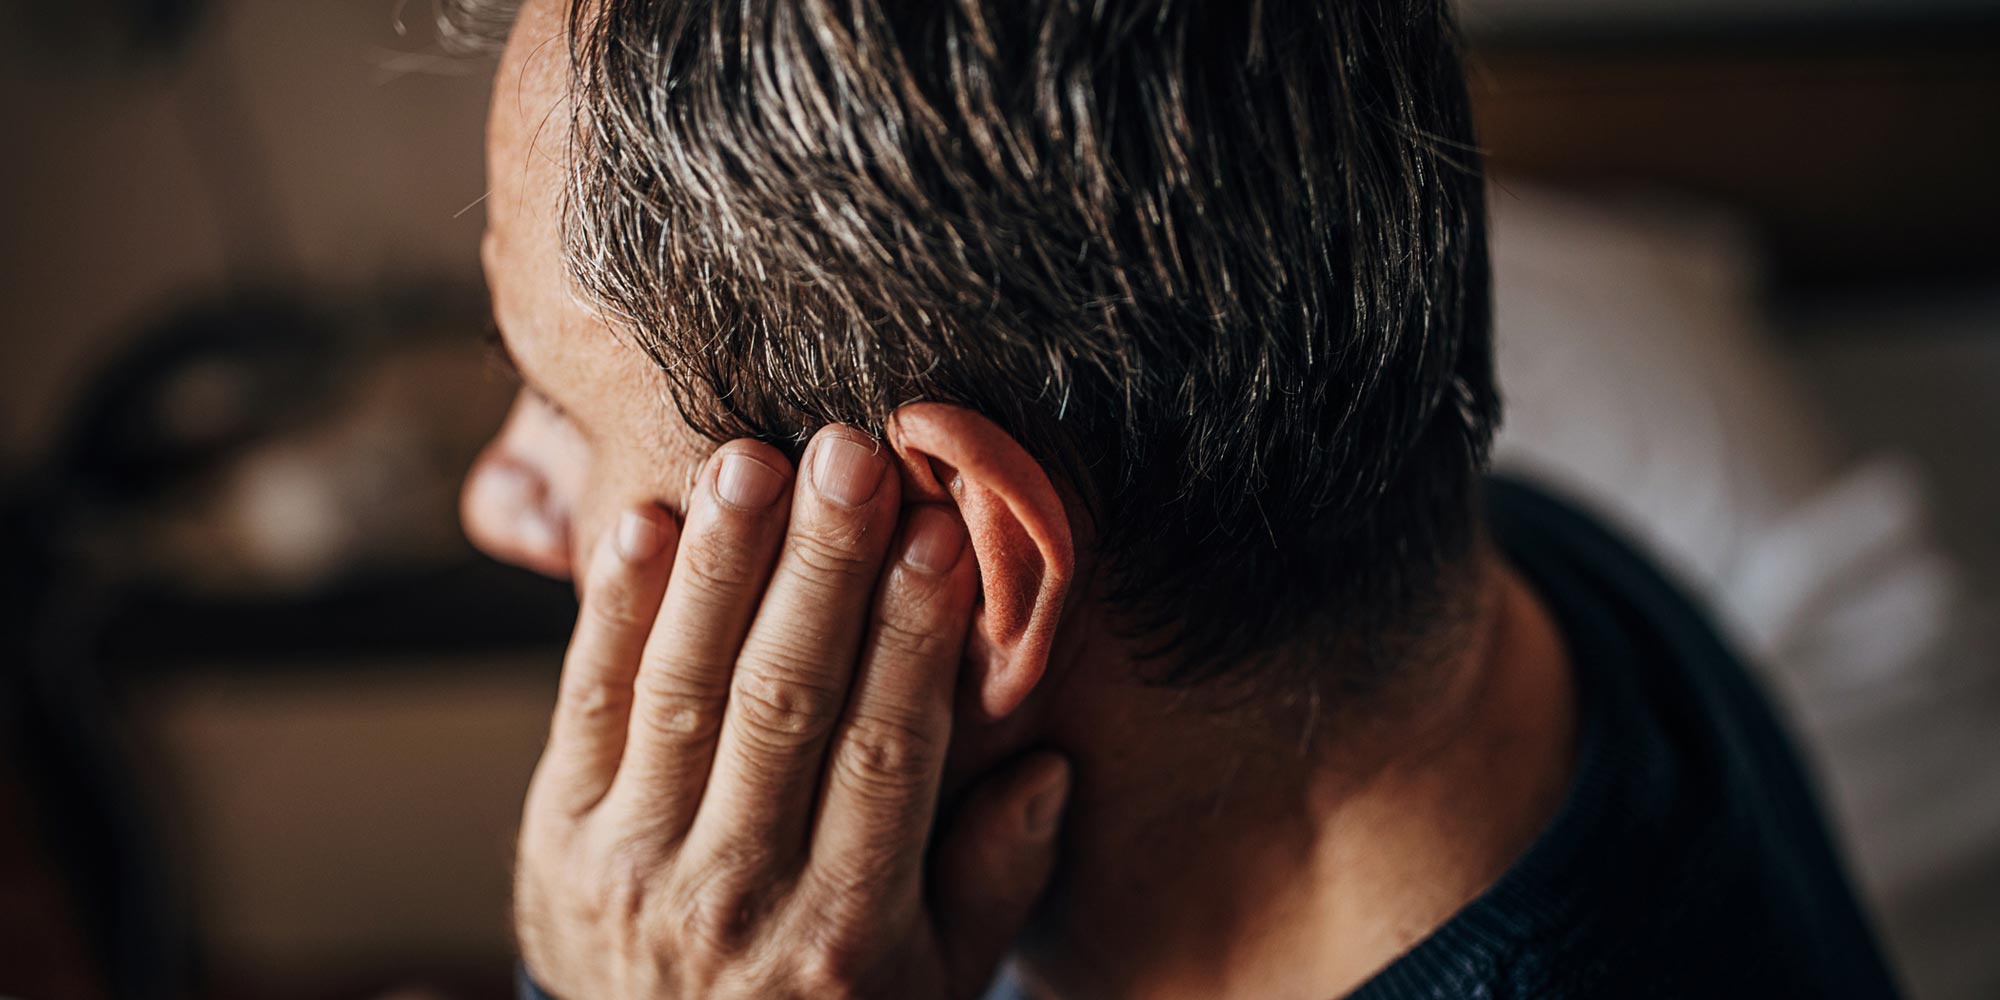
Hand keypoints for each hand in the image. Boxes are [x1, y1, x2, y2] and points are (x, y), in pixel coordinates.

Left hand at [513, 425, 1070, 999]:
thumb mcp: (934, 985)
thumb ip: (995, 881)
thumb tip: (1050, 767)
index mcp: (848, 928)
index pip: (888, 753)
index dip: (914, 638)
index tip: (942, 534)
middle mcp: (737, 893)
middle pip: (784, 703)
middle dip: (820, 571)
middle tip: (849, 457)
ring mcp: (635, 860)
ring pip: (684, 690)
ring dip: (720, 567)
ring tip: (752, 460)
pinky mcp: (558, 832)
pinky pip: (586, 707)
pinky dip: (612, 613)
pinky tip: (643, 522)